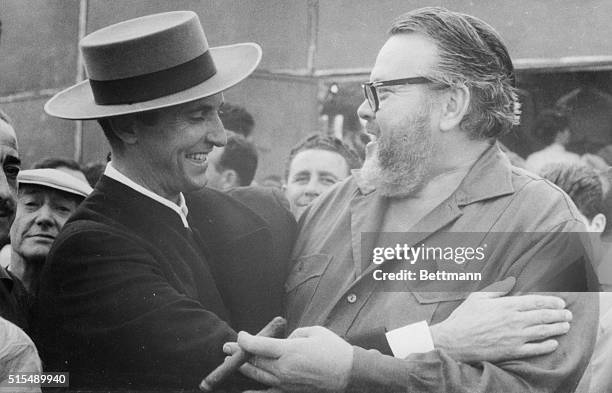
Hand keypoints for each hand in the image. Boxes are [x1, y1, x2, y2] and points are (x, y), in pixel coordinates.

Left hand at [225, 326, 352, 392]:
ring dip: (243, 368)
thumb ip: (294, 334)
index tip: (240, 335)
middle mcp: (284, 368)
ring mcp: (286, 383)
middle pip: (254, 361)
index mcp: (289, 351)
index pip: (258, 345)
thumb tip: (285, 341)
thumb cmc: (334, 350)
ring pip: (258, 376)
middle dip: (238, 353)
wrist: (350, 374)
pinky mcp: (290, 392)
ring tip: (231, 361)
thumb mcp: (314, 332)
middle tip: (226, 347)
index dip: (245, 340)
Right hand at [430, 277, 571, 362]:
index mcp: (506, 305)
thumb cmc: (463, 317)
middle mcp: (514, 320)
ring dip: (557, 328)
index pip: (536, 301)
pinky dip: (547, 346)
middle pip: (543, 316)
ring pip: (543, 332)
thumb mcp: (477, 297)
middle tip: (568, 314)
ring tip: (566, 326)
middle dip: (559, 314)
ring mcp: (515, 337)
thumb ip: (497, 290)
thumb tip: (510, 282)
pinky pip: (535, 349)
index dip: (551, 301)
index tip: (561, 302)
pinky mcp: (512, 351)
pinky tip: (554, 343)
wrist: (454, 341)